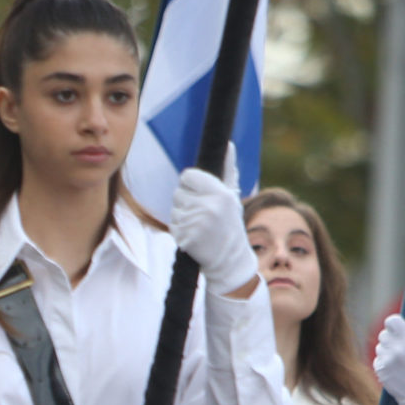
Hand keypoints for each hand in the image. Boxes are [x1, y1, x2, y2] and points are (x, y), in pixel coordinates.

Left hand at [169, 165, 256, 295]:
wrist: (229, 260)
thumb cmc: (230, 225)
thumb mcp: (232, 197)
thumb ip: (228, 170)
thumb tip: (228, 144)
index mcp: (220, 193)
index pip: (187, 176)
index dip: (190, 184)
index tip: (199, 193)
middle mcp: (208, 207)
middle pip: (178, 193)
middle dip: (186, 202)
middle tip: (202, 214)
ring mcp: (195, 223)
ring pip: (174, 209)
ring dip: (182, 216)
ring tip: (199, 226)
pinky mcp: (185, 238)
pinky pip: (172, 225)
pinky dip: (179, 230)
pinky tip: (194, 236)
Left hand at [372, 314, 404, 404]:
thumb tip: (404, 323)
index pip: (391, 321)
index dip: (393, 324)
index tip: (396, 328)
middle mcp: (398, 349)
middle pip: (383, 333)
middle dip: (390, 338)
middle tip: (399, 346)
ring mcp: (387, 360)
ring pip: (379, 346)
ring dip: (387, 351)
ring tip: (400, 361)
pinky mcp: (380, 369)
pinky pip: (378, 359)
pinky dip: (384, 362)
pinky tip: (395, 369)